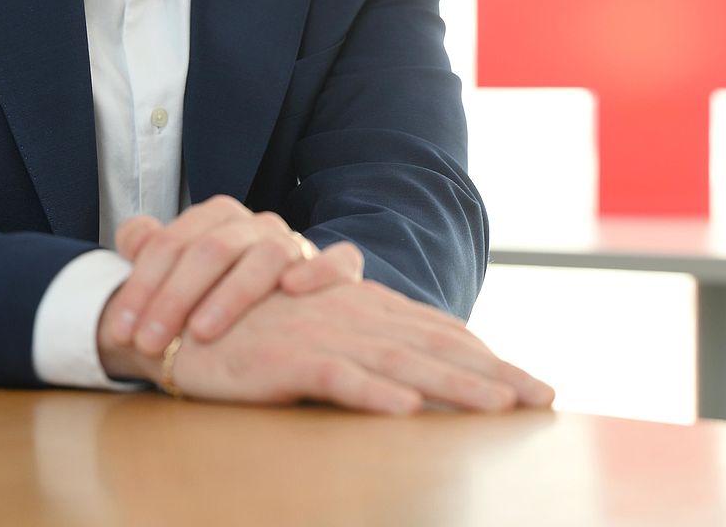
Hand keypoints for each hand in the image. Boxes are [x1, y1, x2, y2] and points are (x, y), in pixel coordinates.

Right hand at [99, 278, 555, 414]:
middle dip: (494, 376)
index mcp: (367, 313)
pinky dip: (372, 395)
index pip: (441, 336)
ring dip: (452, 387)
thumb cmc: (254, 327)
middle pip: (437, 349)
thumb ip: (366, 342)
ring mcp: (325, 336)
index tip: (537, 388)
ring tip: (498, 408)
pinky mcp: (287, 359)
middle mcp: (356, 319)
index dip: (490, 361)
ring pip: (402, 364)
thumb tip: (415, 374)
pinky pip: (338, 378)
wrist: (181, 315)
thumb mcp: (318, 332)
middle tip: (544, 398)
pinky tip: (406, 412)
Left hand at [108, 195, 363, 354]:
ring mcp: (296, 244)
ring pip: (266, 255)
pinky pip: (338, 260)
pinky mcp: (336, 268)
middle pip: (213, 249)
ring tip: (201, 331)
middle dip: (174, 298)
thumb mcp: (182, 274)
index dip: (143, 284)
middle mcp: (257, 225)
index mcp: (219, 218)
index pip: (174, 242)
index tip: (122, 329)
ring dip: (232, 293)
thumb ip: (154, 250)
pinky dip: (318, 270)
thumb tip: (131, 235)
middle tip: (149, 344)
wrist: (280, 308)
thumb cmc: (218, 296)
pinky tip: (293, 289)